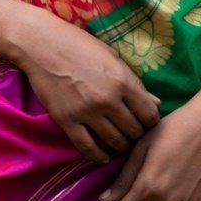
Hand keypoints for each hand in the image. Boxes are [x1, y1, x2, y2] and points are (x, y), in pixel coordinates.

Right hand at [14, 14, 160, 163]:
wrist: (43, 45)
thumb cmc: (80, 45)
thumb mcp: (112, 57)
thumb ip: (134, 81)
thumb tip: (157, 102)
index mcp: (123, 80)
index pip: (149, 115)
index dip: (151, 121)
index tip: (146, 120)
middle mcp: (108, 100)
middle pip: (134, 132)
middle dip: (136, 133)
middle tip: (131, 131)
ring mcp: (87, 113)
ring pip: (114, 143)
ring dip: (120, 145)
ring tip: (119, 140)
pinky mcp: (68, 122)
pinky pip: (88, 148)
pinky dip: (98, 155)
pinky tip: (103, 154)